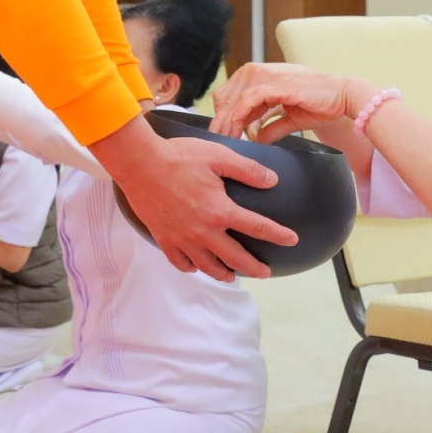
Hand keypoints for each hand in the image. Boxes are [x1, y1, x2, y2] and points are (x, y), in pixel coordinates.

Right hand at [90, 114, 296, 280]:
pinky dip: (191, 267)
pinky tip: (196, 266)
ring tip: (232, 276)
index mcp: (220, 211)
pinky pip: (181, 262)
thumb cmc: (179, 156)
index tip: (292, 240)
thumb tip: (273, 181)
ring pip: (208, 266)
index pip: (258, 227)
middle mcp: (204, 231)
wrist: (139, 164)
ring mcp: (182, 239)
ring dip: (224, 274)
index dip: (278, 235)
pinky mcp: (164, 239)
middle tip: (265, 273)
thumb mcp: (218, 156)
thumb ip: (247, 170)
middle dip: (254, 268)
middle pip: (235, 258)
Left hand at [209, 63, 373, 143]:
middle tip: (220, 141)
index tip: (222, 135)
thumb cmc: (319, 105)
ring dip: (228, 119)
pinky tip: (237, 126)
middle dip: (222, 120)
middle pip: (228, 96)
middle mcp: (262, 74)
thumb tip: (255, 141)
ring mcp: (269, 77)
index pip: (230, 95)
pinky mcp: (278, 85)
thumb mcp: (289, 120)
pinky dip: (241, 112)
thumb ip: (271, 128)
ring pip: (236, 97)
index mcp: (262, 80)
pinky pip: (251, 97)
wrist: (341, 98)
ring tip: (227, 138)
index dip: (223, 115)